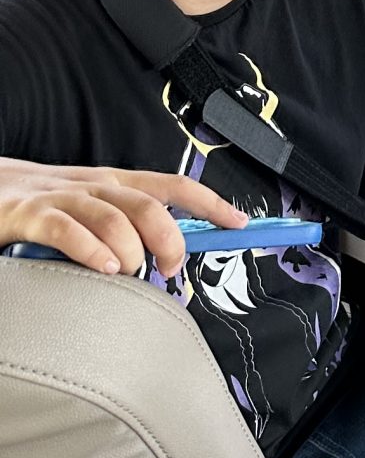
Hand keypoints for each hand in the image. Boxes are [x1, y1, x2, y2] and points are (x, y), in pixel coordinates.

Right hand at [0, 163, 245, 277]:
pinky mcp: (30, 215)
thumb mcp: (90, 211)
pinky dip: (92, 249)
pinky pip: (68, 228)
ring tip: (132, 272)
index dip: (210, 202)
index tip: (240, 223)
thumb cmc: (42, 206)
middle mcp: (94, 186)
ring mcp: (62, 197)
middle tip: (171, 269)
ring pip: (115, 216)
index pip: (173, 186)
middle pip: (149, 206)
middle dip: (172, 239)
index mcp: (114, 184)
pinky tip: (104, 268)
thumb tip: (168, 255)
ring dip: (134, 248)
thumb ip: (125, 228)